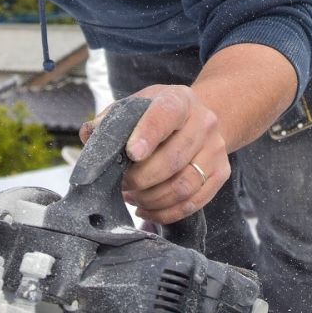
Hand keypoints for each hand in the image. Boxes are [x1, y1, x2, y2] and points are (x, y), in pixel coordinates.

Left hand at [80, 85, 228, 225]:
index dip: (147, 134)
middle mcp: (204, 123)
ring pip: (184, 186)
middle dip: (141, 178)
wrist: (201, 118)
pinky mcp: (222, 173)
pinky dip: (166, 212)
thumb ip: (112, 119)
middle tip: (121, 185)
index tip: (131, 153)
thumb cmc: (159, 114)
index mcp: (179, 100)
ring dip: (152, 199)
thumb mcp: (137, 105)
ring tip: (131, 197)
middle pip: (173, 159)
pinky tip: (146, 209)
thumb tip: (89, 135)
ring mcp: (216, 149)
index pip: (165, 115)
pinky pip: (194, 202)